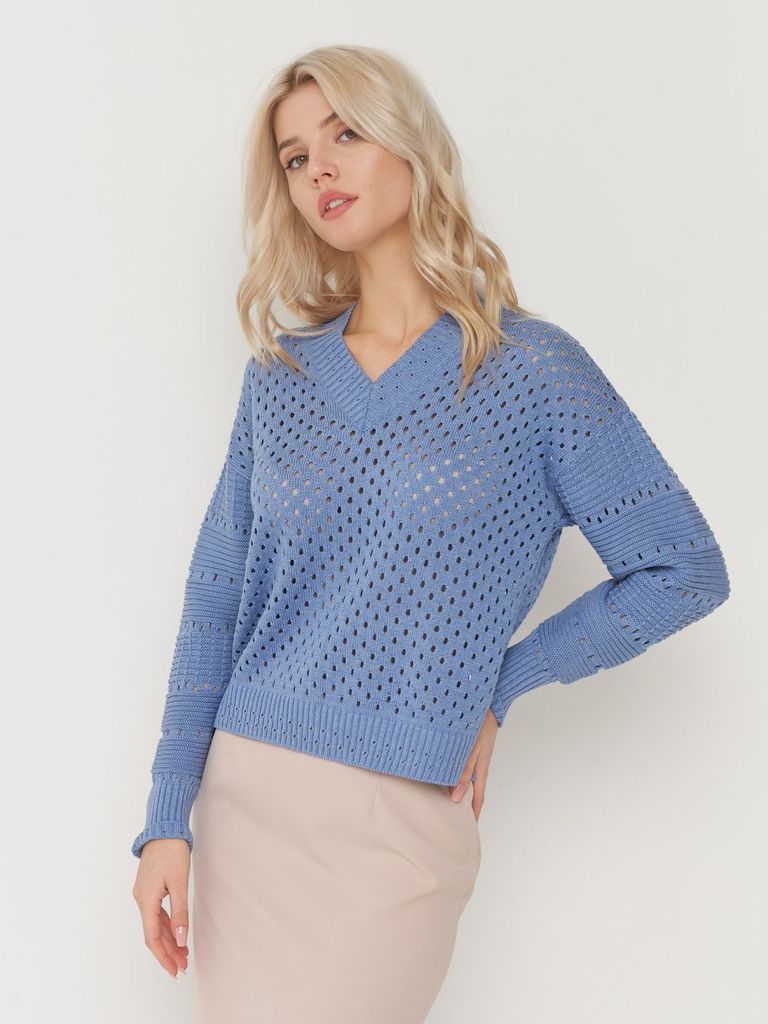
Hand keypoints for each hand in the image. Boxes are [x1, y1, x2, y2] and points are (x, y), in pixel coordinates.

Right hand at [132, 838, 190, 977]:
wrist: (163, 829)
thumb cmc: (171, 851)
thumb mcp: (179, 882)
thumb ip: (180, 912)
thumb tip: (182, 939)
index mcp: (146, 900)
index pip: (152, 938)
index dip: (163, 956)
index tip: (174, 970)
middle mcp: (141, 900)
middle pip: (154, 934)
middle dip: (168, 952)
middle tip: (182, 966)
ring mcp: (144, 894)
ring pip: (156, 924)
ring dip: (169, 940)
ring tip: (183, 954)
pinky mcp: (150, 888)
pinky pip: (157, 913)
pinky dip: (167, 926)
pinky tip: (177, 934)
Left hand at [449, 707, 499, 821]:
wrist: (488, 703)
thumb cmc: (481, 724)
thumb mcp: (471, 750)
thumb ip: (463, 772)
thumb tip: (455, 797)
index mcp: (482, 768)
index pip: (479, 797)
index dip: (474, 812)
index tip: (469, 827)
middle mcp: (479, 763)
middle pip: (472, 789)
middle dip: (465, 802)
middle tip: (454, 815)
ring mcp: (475, 754)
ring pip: (465, 775)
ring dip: (458, 786)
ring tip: (446, 796)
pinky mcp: (469, 745)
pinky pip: (462, 763)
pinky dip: (454, 770)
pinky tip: (445, 770)